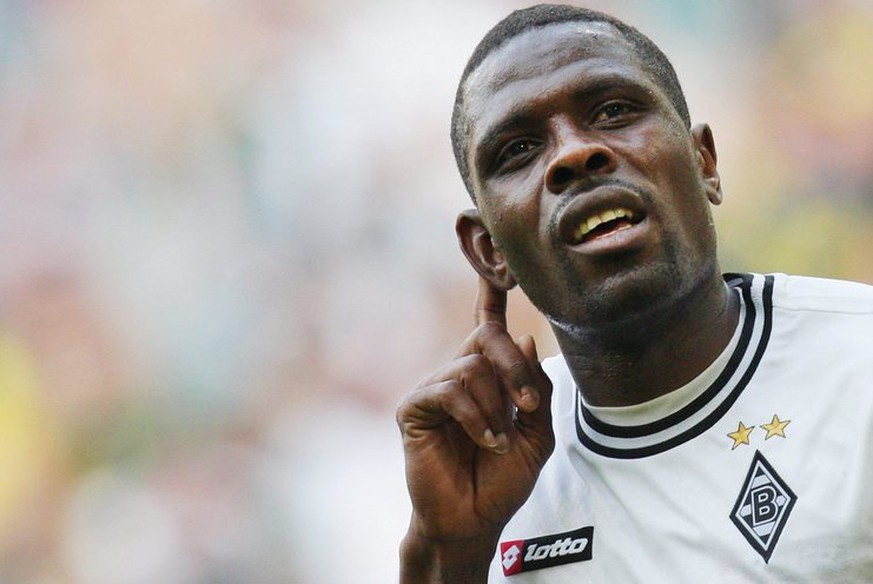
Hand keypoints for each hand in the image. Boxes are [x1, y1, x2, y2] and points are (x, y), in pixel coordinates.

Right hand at [397, 277, 553, 579]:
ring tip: (499, 442)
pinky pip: (449, 391)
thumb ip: (535, 388)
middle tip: (527, 408)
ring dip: (495, 408)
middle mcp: (458, 374)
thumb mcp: (538, 433)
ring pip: (471, 367)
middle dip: (514, 370)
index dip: (490, 290)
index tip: (496, 258)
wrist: (476, 520)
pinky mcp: (413, 408)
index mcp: (487, 376)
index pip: (487, 325)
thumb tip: (526, 338)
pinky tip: (485, 442)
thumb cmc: (504, 478)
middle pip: (486, 337)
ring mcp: (433, 389)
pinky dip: (475, 417)